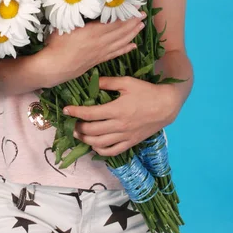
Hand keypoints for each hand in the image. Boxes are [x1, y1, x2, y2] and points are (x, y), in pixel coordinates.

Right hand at [40, 16, 145, 86]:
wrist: (55, 67)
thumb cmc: (57, 44)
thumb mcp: (66, 25)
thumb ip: (77, 16)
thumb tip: (84, 4)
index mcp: (94, 32)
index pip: (116, 22)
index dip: (127, 15)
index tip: (135, 8)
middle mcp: (101, 42)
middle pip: (122, 31)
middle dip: (134, 23)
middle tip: (144, 15)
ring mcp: (101, 52)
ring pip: (121, 42)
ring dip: (133, 34)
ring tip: (141, 26)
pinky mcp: (98, 60)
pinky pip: (116, 53)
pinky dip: (126, 48)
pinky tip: (133, 46)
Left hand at [63, 76, 181, 155]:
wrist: (166, 106)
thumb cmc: (146, 91)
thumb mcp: (127, 82)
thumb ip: (108, 82)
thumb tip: (92, 81)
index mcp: (116, 109)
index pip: (90, 114)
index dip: (75, 112)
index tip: (66, 110)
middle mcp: (119, 125)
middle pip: (91, 131)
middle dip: (78, 127)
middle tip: (70, 122)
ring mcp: (125, 136)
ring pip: (99, 143)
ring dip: (85, 140)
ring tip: (78, 134)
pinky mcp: (130, 142)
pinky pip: (112, 151)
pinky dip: (100, 150)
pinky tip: (94, 145)